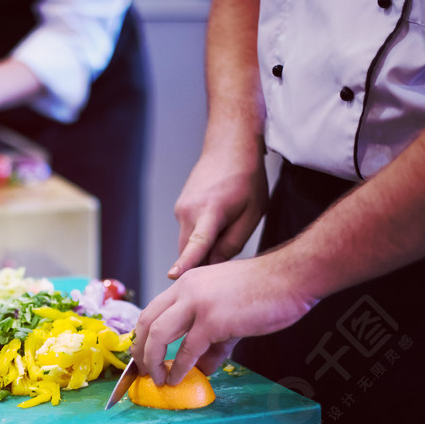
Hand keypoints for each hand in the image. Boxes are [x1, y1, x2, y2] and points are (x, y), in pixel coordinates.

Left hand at [133, 254, 315, 385]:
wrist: (291, 277)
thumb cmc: (266, 290)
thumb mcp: (230, 313)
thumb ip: (214, 341)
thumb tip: (203, 367)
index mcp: (187, 283)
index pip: (152, 310)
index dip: (143, 336)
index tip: (144, 356)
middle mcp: (185, 289)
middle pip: (146, 322)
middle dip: (140, 351)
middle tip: (143, 371)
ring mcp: (197, 303)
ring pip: (157, 334)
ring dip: (152, 361)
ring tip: (157, 379)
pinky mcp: (213, 320)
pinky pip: (187, 350)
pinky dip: (178, 368)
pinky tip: (176, 379)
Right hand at [168, 149, 268, 278]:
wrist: (229, 148)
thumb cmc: (246, 179)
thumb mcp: (252, 213)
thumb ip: (233, 242)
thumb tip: (214, 264)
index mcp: (211, 211)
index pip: (197, 243)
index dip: (186, 262)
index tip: (172, 275)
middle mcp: (189, 210)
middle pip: (188, 250)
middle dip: (202, 261)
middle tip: (228, 255)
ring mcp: (180, 208)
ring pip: (187, 241)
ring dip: (202, 246)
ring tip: (226, 226)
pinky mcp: (179, 207)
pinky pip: (187, 231)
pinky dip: (199, 234)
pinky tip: (217, 218)